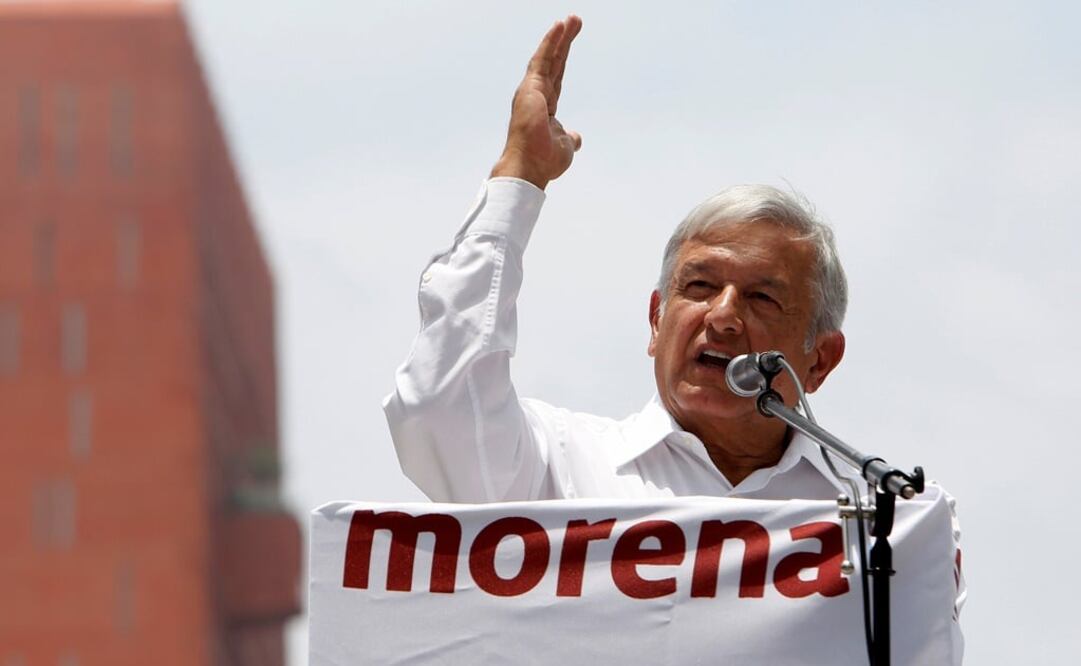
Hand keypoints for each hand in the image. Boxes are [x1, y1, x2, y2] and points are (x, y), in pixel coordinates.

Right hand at [491, 15, 582, 189]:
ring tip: (571, 19)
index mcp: (544, 108)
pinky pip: (542, 59)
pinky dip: (551, 42)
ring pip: (548, 57)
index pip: (557, 77)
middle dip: (564, 42)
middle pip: (554, 62)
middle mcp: (535, 96)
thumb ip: (570, 137)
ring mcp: (531, 91)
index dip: (563, 60)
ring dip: (559, 37)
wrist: (530, 167)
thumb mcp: (565, 146)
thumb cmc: (544, 161)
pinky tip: (560, 27)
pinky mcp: (530, 87)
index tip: (569, 43)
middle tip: (575, 20)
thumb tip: (576, 138)